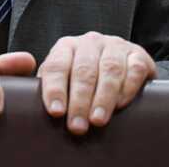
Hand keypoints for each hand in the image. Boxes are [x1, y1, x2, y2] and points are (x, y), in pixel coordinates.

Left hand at [37, 32, 156, 134]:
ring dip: (103, 97)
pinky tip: (120, 104)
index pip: (56, 65)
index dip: (55, 89)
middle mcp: (90, 42)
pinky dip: (127, 88)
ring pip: (109, 69)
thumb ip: (50, 88)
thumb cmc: (84, 78)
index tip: (56, 111)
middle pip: (83, 70)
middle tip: (77, 125)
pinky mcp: (137, 54)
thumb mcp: (64, 79)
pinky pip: (133, 69)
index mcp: (66, 47)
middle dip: (79, 100)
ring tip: (97, 120)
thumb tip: (31, 107)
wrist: (121, 65)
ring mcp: (115, 46)